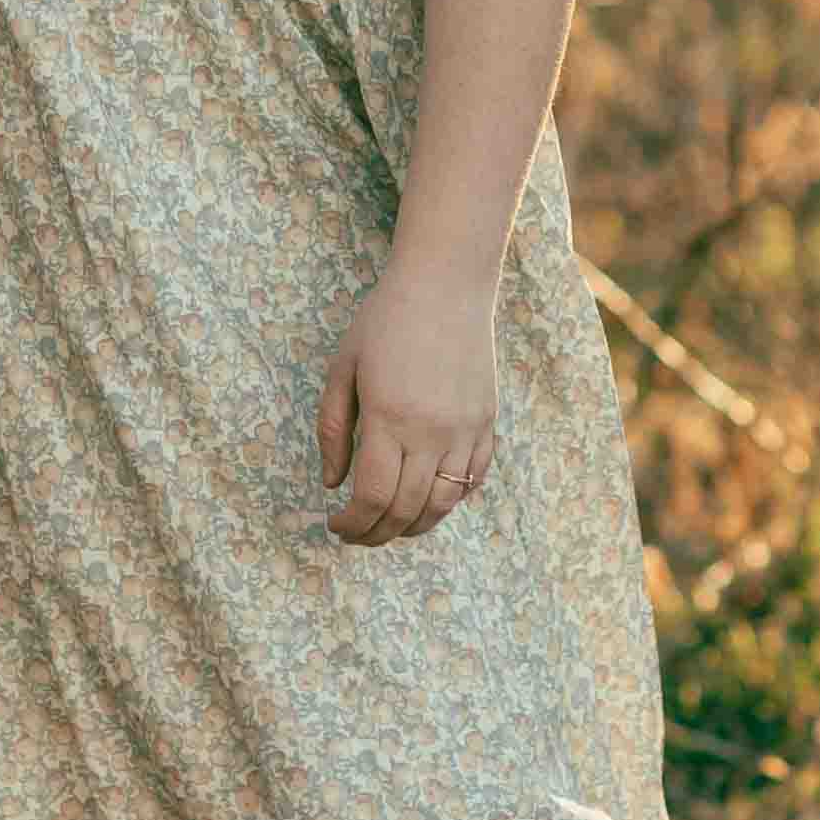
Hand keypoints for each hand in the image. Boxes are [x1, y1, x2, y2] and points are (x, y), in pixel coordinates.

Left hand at [315, 262, 497, 544]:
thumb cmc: (385, 321)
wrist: (445, 284)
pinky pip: (472, 480)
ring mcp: (465, 430)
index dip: (352, 523)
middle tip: (356, 535)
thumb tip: (333, 484)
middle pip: (405, 509)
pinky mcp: (486, 424)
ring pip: (443, 504)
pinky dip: (449, 501)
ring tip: (389, 526)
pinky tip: (427, 500)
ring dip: (413, 526)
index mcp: (388, 418)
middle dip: (376, 533)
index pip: (371, 496)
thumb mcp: (343, 369)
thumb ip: (333, 429)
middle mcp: (431, 431)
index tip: (336, 524)